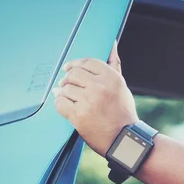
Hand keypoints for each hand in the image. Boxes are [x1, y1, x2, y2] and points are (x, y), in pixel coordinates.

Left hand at [53, 41, 138, 155]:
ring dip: (63, 93)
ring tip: (69, 98)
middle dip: (68, 79)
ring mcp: (88, 102)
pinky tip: (65, 106)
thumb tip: (112, 43)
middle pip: (73, 74)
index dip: (75, 64)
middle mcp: (100, 87)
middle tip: (66, 85)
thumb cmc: (123, 112)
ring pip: (65, 89)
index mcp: (111, 77)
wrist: (123, 139)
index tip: (68, 68)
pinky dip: (60, 104)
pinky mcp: (78, 116)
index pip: (87, 62)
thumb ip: (114, 64)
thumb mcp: (121, 85)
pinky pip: (60, 103)